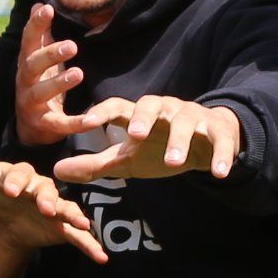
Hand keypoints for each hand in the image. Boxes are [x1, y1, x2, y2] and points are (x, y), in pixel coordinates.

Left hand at [0, 115, 106, 262]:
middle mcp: (44, 189)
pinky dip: (90, 246)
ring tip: (82, 223)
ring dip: (73, 216)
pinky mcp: (62, 229)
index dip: (16, 181)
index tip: (9, 190)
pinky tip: (101, 257)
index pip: (22, 174)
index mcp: (25, 175)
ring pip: (66, 210)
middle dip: (47, 199)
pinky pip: (77, 237)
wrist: (8, 223)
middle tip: (44, 207)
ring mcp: (56, 209)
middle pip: (48, 191)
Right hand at [11, 2, 96, 146]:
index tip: (47, 9)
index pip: (29, 41)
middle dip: (50, 54)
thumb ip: (40, 34)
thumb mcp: (39, 59)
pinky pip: (60, 124)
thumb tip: (39, 4)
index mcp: (27, 64)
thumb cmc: (39, 85)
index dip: (36, 24)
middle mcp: (26, 82)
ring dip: (59, 83)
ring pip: (41, 93)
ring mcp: (33, 104)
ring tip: (78, 73)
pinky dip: (76, 123)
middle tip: (71, 46)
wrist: (31, 127)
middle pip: (32, 66)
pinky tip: (92, 120)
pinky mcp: (45, 125)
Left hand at [56, 93, 241, 181]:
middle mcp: (164, 110)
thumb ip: (94, 165)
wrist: (204, 144)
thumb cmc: (159, 149)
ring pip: (185, 121)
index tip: (86, 122)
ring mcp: (192, 118)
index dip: (102, 111)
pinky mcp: (218, 131)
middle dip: (144, 118)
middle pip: (152, 104)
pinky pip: (220, 139)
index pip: (117, 106)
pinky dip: (221, 154)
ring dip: (180, 140)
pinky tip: (220, 172)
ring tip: (174, 162)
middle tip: (135, 136)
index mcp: (139, 115)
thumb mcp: (127, 159)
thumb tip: (57, 170)